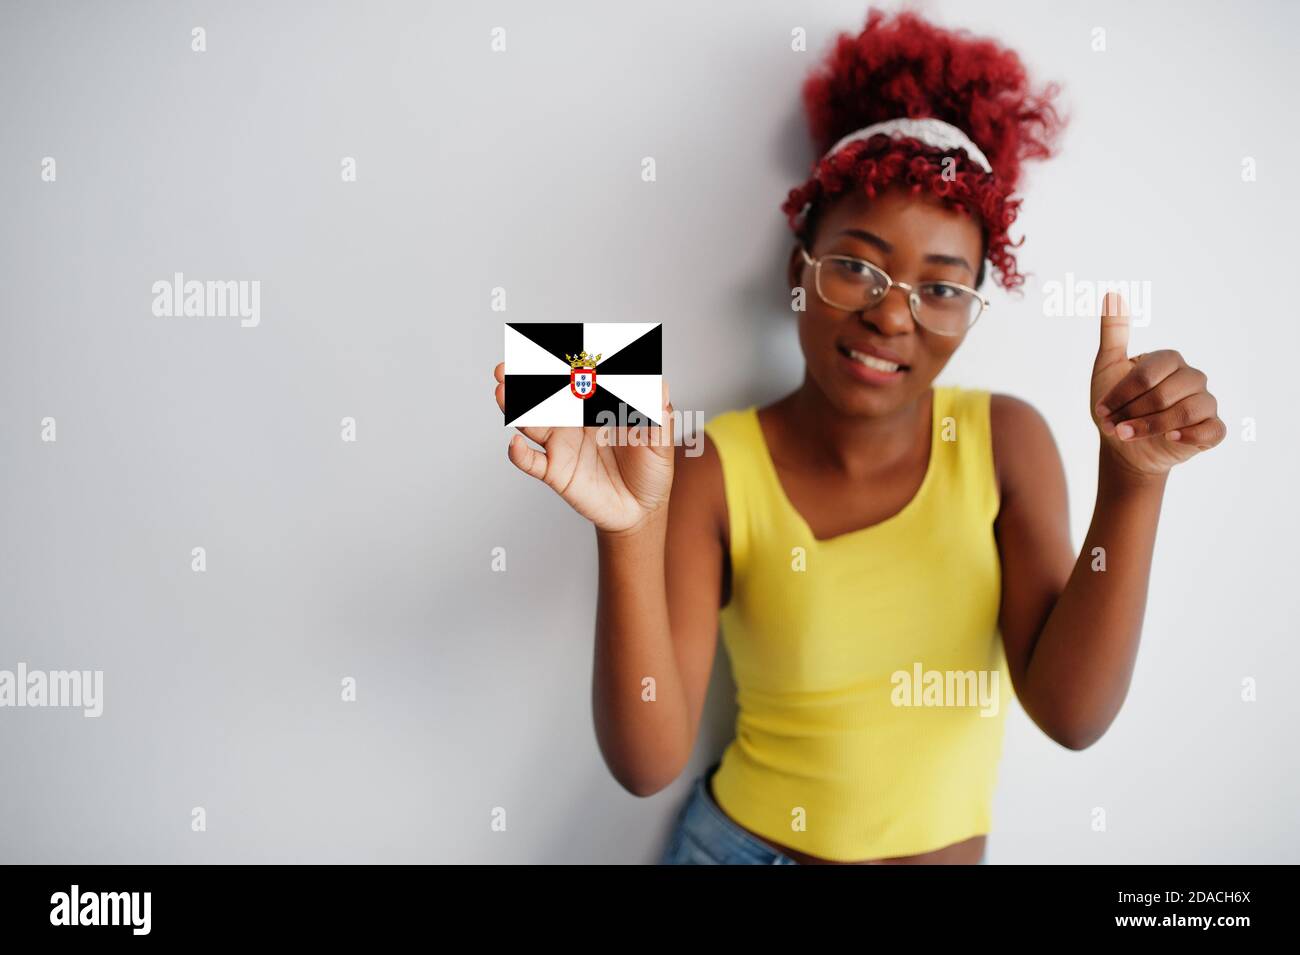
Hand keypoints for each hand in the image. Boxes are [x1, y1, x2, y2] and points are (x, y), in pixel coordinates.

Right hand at [493, 362, 676, 533]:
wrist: (642, 510)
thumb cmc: (650, 470)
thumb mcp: (661, 441)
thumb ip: (658, 414)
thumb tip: (660, 385)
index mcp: (598, 406)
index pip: (576, 379)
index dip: (564, 364)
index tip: (556, 351)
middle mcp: (574, 421)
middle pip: (545, 395)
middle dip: (526, 378)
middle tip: (510, 364)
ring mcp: (561, 445)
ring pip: (532, 422)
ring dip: (516, 407)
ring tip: (503, 392)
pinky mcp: (556, 472)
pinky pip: (532, 462)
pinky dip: (519, 454)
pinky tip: (514, 444)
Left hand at [1090, 292, 1225, 476]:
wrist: (1124, 447)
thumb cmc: (1116, 406)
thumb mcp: (1107, 367)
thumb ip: (1113, 333)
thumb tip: (1112, 294)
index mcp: (1168, 360)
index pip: (1147, 374)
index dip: (1121, 394)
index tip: (1101, 410)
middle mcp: (1192, 377)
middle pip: (1165, 394)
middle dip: (1132, 413)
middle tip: (1113, 426)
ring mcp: (1205, 402)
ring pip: (1186, 412)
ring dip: (1150, 427)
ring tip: (1126, 435)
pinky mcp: (1212, 428)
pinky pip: (1213, 430)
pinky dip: (1191, 435)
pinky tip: (1171, 438)